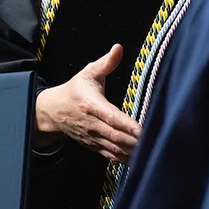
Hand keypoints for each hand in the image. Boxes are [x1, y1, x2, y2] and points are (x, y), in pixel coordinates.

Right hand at [35, 44, 140, 163]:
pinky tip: (139, 161)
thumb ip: (106, 62)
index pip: (111, 117)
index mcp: (92, 105)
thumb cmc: (75, 90)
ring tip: (151, 152)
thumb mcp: (89, 73)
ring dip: (131, 152)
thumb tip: (118, 48)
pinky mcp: (94, 146)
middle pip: (115, 136)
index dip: (126, 124)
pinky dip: (124, 160)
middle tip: (154, 142)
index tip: (141, 129)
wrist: (54, 111)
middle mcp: (92, 124)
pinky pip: (111, 156)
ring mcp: (93, 137)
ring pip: (114, 148)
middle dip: (134, 141)